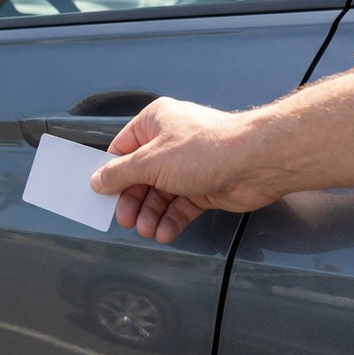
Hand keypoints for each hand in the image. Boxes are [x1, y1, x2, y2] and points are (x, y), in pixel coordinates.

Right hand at [90, 97, 278, 242]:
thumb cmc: (206, 149)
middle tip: (126, 220)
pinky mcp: (204, 187)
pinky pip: (180, 206)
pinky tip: (164, 232)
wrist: (255, 163)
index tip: (102, 194)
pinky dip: (171, 220)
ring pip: (160, 194)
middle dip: (133, 201)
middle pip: (140, 176)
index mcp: (154, 122)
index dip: (112, 173)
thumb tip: (98, 180)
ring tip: (147, 230)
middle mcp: (170, 142)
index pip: (122, 149)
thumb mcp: (151, 161)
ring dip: (151, 214)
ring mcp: (188, 166)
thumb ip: (121, 173)